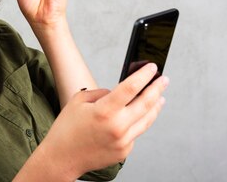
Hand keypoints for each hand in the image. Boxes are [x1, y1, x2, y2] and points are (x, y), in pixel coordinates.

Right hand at [39, 63, 168, 178]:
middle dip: (157, 89)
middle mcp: (117, 127)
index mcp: (104, 111)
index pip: (131, 88)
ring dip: (155, 106)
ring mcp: (122, 141)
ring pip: (146, 120)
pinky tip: (137, 117)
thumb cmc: (67, 128)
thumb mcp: (79, 100)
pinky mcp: (123, 152)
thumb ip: (102, 92)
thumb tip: (118, 92)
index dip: (144, 75)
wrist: (62, 158)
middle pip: (146, 103)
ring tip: (160, 97)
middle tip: (164, 80)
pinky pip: (135, 133)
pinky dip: (137, 123)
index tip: (152, 68)